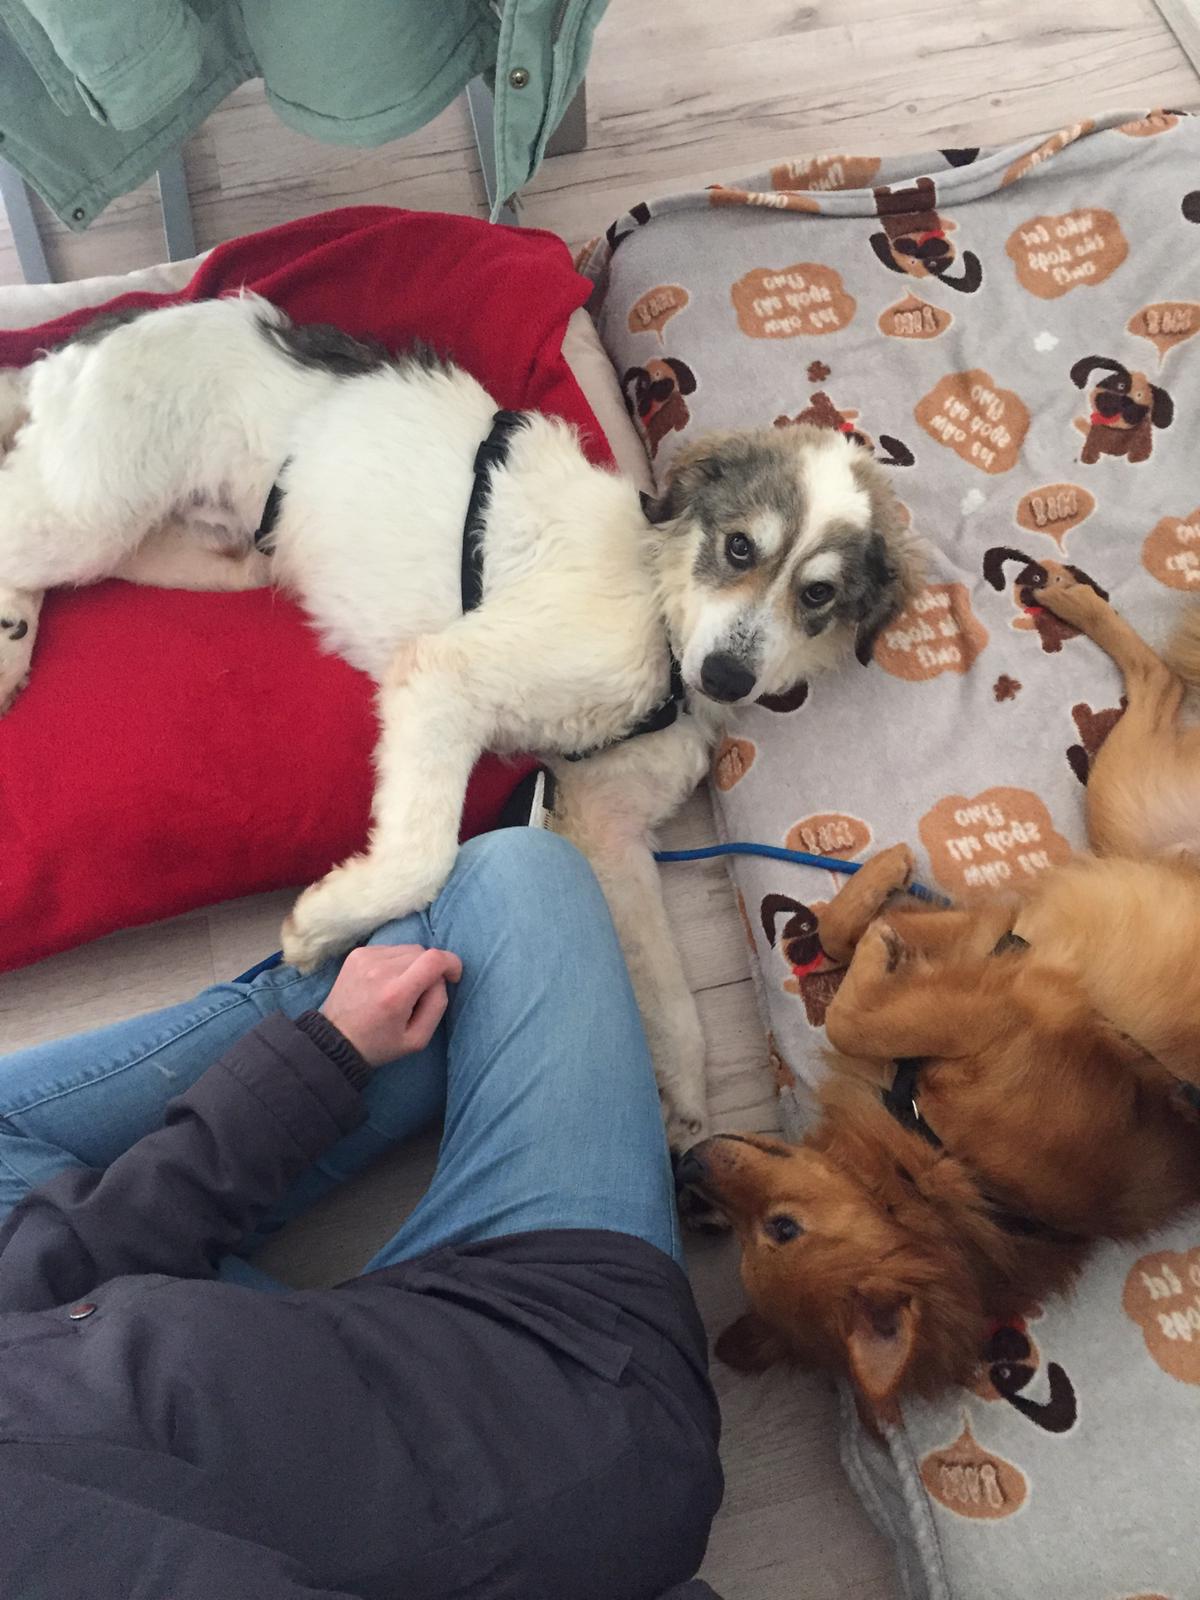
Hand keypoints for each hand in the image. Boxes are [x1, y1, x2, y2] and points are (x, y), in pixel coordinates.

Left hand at [321, 945, 461, 1066]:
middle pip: (422, 953)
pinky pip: (390, 950)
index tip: (453, 976)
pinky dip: (394, 962)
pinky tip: (384, 981)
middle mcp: (380, 969)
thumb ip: (438, 1005)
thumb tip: (441, 978)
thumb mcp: (417, 1039)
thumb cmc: (379, 1044)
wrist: (335, 1040)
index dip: (451, 963)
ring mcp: (365, 958)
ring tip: (400, 988)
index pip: (434, 959)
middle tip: (419, 994)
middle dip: (429, 970)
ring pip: (406, 949)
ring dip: (411, 965)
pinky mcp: (356, 954)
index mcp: (396, 993)